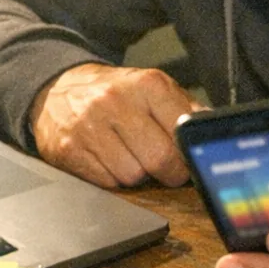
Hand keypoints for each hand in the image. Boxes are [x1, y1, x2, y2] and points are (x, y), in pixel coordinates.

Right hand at [29, 63, 201, 187]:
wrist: (58, 89)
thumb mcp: (152, 88)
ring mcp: (88, 127)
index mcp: (146, 84)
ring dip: (138, 175)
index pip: (181, 133)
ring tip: (131, 156)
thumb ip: (184, 107)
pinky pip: (106, 183)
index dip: (188, 153)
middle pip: (159, 159)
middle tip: (165, 167)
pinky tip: (109, 160)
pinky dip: (113, 178)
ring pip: (132, 176)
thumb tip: (210, 127)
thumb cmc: (115, 92)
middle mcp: (115, 102)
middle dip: (168, 171)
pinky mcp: (68, 150)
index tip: (187, 158)